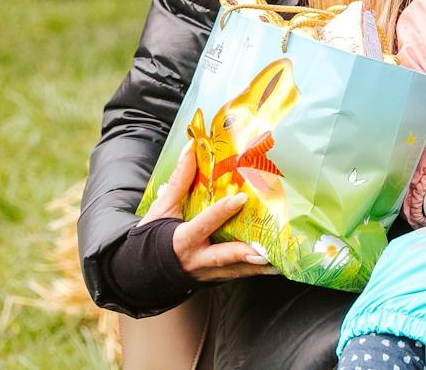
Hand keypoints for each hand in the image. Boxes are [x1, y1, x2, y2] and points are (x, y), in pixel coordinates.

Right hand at [140, 144, 277, 282]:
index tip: (241, 199)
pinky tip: (275, 266)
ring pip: (235, 271)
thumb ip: (180, 179)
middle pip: (222, 258)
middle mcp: (196, 259)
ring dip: (257, 268)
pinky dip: (255, 271)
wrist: (145, 270)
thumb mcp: (163, 208)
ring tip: (279, 262)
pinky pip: (237, 275)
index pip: (203, 224)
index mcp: (182, 240)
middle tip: (265, 252)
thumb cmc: (154, 236)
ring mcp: (207, 273)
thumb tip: (191, 147)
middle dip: (243, 256)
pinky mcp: (214, 278)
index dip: (221, 212)